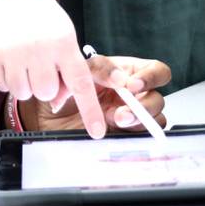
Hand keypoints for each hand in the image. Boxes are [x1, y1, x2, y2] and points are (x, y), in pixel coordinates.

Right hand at [0, 0, 104, 136]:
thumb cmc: (45, 23)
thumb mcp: (64, 39)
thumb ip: (66, 71)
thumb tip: (56, 104)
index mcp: (63, 43)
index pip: (80, 83)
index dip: (90, 110)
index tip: (97, 133)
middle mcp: (38, 48)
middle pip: (46, 93)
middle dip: (45, 85)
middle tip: (41, 66)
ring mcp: (12, 52)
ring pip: (23, 93)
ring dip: (25, 84)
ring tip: (25, 62)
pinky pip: (2, 87)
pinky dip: (7, 78)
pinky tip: (10, 59)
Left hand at [22, 55, 170, 133]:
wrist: (46, 114)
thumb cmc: (63, 87)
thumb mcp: (76, 69)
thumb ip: (98, 69)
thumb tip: (119, 77)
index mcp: (127, 72)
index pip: (156, 71)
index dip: (150, 77)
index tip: (131, 85)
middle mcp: (133, 94)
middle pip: (158, 98)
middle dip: (143, 106)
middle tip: (122, 111)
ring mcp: (131, 116)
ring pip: (154, 119)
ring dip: (137, 121)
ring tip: (114, 120)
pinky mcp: (126, 135)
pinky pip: (142, 137)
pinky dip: (132, 135)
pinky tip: (114, 131)